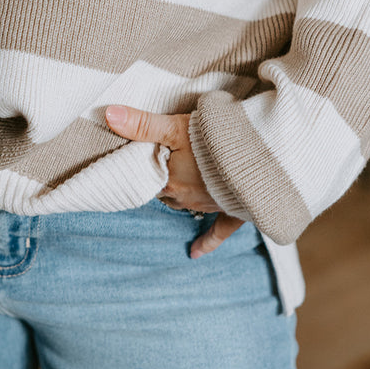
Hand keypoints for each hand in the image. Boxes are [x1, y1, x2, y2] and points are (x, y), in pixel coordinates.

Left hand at [105, 105, 243, 257]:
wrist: (260, 158)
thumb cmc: (215, 141)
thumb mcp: (174, 126)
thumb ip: (142, 123)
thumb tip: (109, 115)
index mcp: (170, 180)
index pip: (147, 178)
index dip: (144, 168)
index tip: (138, 162)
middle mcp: (186, 198)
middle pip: (166, 191)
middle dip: (164, 180)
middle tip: (160, 166)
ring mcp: (209, 206)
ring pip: (185, 205)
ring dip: (181, 197)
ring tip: (177, 184)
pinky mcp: (233, 211)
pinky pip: (217, 232)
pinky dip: (206, 243)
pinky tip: (194, 254)